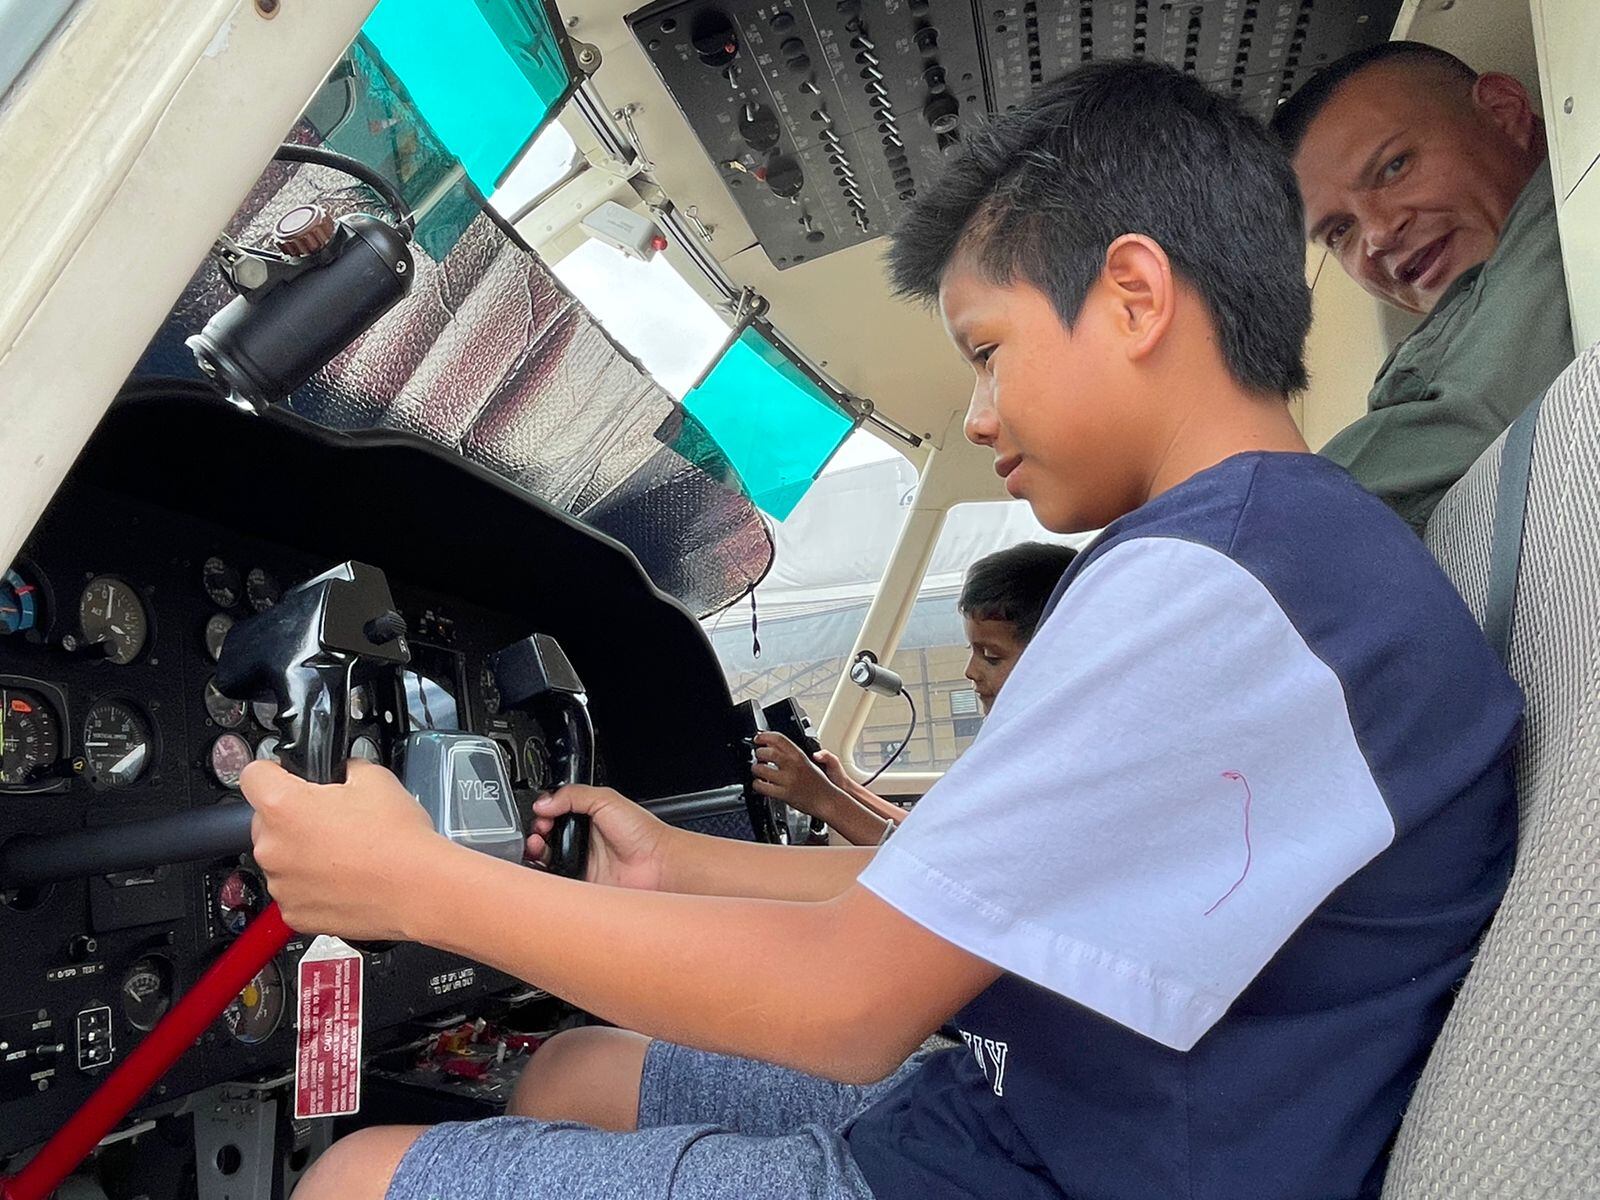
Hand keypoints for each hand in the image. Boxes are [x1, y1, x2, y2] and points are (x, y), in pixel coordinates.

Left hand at [240, 758, 447, 939]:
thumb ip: (345, 769)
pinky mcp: (294, 914)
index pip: (253, 774)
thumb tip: (342, 774)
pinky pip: (294, 890)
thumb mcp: (376, 778)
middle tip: (334, 819)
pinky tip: (345, 878)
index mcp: (283, 806)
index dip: (274, 771)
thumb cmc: (398, 840)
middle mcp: (272, 847)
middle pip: (266, 820)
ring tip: (346, 852)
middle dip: (294, 816)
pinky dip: (313, 885)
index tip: (287, 776)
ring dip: (303, 852)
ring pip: (282, 857)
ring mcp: (281, 884)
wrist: (419, 889)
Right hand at [529, 785, 674, 890]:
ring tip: (536, 846)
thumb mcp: (605, 799)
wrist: (656, 864)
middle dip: (535, 833)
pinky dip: (544, 878)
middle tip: (538, 831)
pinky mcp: (579, 886)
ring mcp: (579, 864)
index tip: (541, 814)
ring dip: (535, 854)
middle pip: (546, 838)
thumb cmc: (641, 833)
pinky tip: (541, 868)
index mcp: (587, 818)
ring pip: (545, 861)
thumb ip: (573, 795)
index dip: (543, 813)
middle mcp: (581, 841)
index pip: (554, 814)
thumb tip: (544, 802)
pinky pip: (554, 884)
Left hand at [752, 732, 849, 822]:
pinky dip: (757, 784)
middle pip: (767, 752)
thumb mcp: (807, 761)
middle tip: (758, 756)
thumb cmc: (818, 782)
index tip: (758, 739)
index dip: (764, 736)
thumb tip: (772, 745)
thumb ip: (791, 753)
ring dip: (755, 768)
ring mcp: (788, 780)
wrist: (827, 800)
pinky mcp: (784, 794)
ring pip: (761, 769)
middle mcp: (793, 765)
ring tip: (758, 770)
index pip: (778, 738)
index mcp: (799, 755)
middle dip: (758, 753)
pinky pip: (762, 786)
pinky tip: (760, 783)